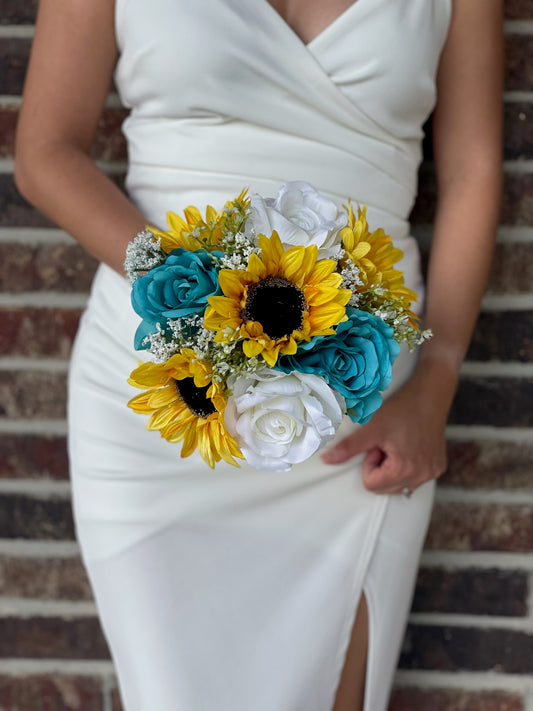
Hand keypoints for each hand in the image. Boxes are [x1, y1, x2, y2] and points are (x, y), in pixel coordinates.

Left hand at [320, 370, 451, 494]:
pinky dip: (407, 467)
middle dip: (380, 468)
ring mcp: (431, 473)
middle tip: (386, 444)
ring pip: (399, 485)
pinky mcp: (438, 467)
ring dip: (393, 469)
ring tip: (397, 445)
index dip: (369, 464)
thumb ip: (349, 448)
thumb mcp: (372, 428)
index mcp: (404, 469)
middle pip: (385, 488)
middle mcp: (422, 476)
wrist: (429, 395)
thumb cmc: (401, 409)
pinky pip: (414, 479)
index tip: (377, 445)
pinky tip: (409, 446)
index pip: (371, 484)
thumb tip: (326, 460)